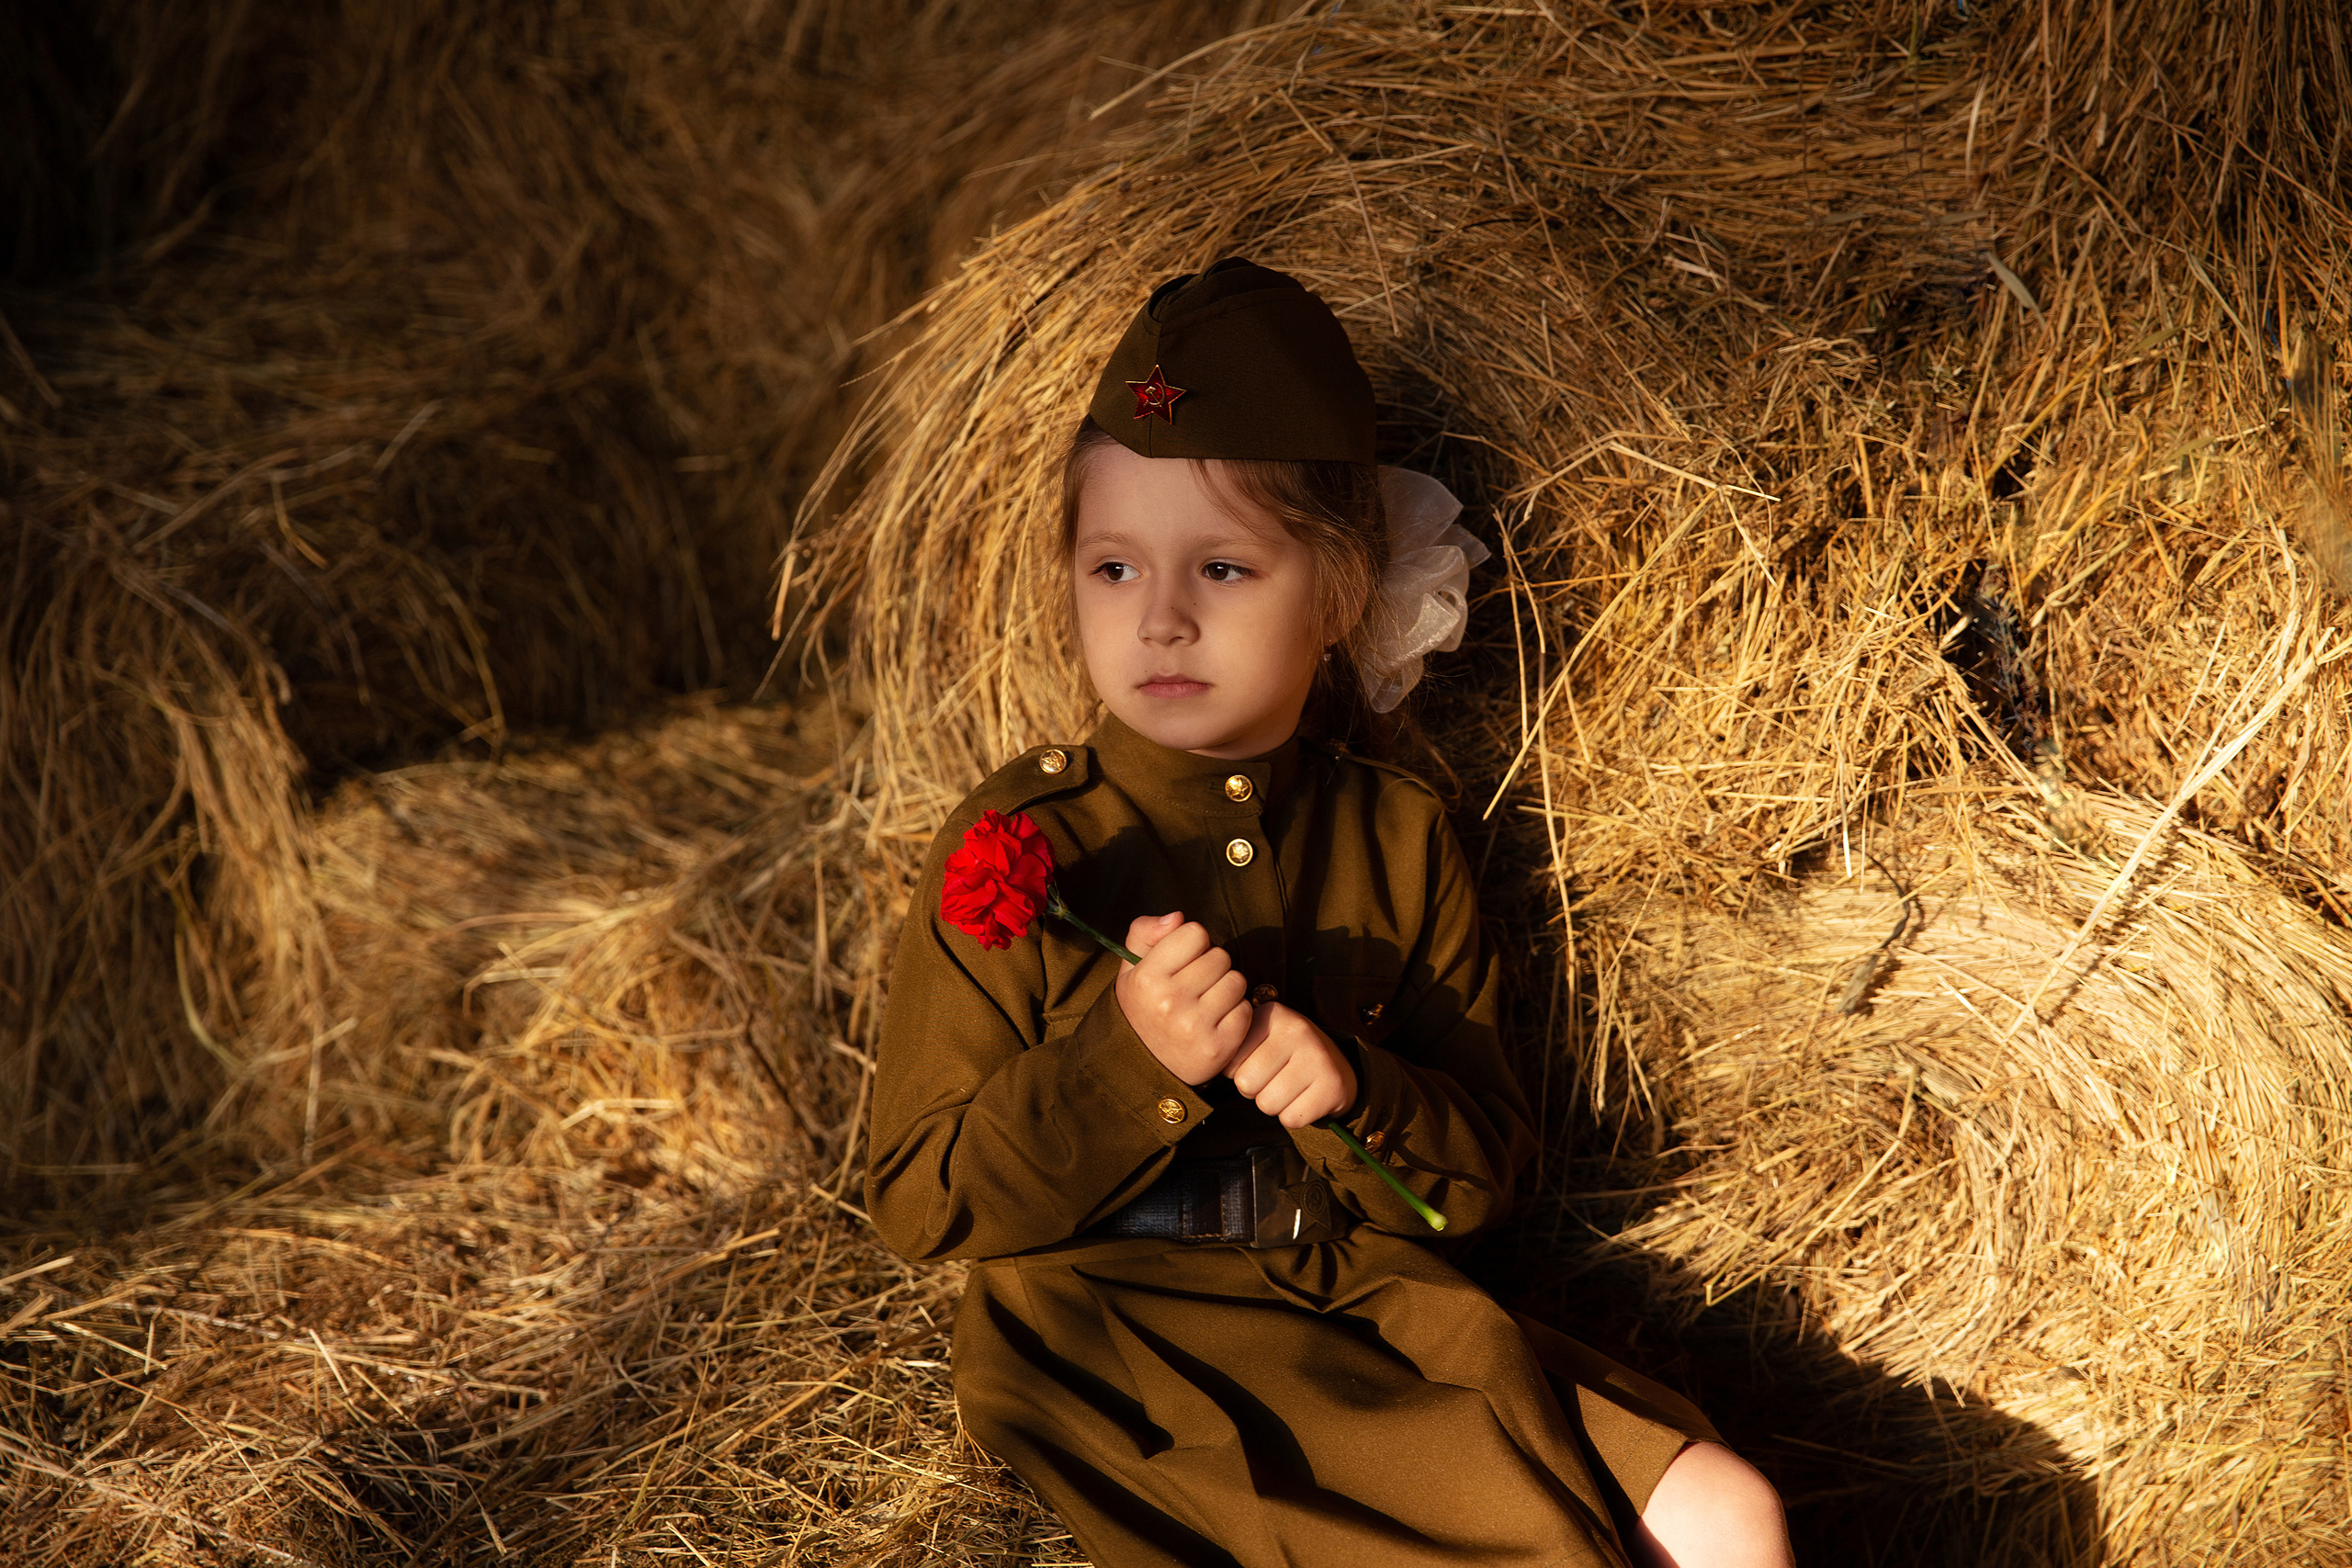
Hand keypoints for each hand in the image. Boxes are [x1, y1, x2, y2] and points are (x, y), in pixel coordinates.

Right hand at [1115, 912, 1251, 1085]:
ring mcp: (1195, 1026)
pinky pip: (1245, 1010)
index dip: (1193, 945)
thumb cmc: (1143, 1009)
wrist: (1143, 1067)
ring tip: (1206, 1003)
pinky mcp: (1218, 1047)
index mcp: (1147, 978)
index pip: (1196, 933)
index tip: (1184, 962)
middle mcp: (1170, 1001)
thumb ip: (1145, 933)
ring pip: (1237, 981)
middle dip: (1211, 967)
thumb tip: (1178, 917)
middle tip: (1195, 986)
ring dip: (1226, 989)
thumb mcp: (1131, 969)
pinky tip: (1215, 1023)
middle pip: (1220, 956)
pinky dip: (1235, 1014)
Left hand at [1225, 1002, 1357, 1128]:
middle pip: (1246, 1085)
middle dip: (1255, 1090)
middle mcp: (1297, 1030)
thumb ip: (1235, 1047)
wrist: (1338, 1067)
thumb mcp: (1261, 1038)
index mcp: (1272, 1015)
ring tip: (1290, 1088)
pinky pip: (1291, 1119)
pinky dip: (1294, 1117)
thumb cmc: (1287, 1055)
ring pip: (1267, 1105)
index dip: (1239, 1071)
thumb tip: (1211, 1066)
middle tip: (1275, 1079)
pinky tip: (1305, 1099)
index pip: (1230, 1063)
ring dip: (1274, 1105)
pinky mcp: (1332, 1086)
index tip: (1257, 1064)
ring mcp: (1317, 1057)